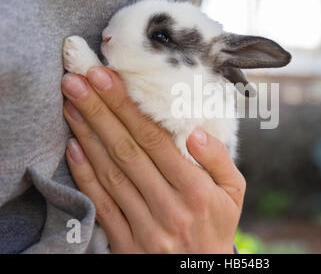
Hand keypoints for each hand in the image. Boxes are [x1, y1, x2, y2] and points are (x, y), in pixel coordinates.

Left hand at [61, 67, 245, 252]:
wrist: (202, 272)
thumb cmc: (218, 224)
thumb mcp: (235, 191)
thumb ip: (219, 159)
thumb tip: (194, 132)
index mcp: (196, 189)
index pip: (155, 140)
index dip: (127, 107)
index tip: (106, 78)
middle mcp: (169, 206)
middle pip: (127, 150)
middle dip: (100, 111)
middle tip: (77, 81)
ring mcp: (145, 226)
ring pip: (111, 173)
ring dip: (88, 135)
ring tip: (71, 104)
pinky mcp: (126, 243)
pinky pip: (102, 205)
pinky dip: (85, 175)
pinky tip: (73, 147)